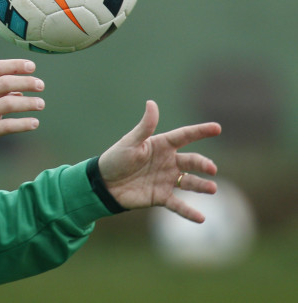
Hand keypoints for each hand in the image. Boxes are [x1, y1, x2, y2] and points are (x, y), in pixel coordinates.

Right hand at [0, 59, 44, 163]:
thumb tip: (23, 87)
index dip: (15, 65)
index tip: (32, 66)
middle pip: (4, 83)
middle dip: (26, 82)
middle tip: (41, 85)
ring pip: (8, 103)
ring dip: (28, 103)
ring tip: (41, 104)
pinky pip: (7, 125)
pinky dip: (23, 123)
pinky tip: (34, 123)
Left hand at [98, 100, 221, 222]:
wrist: (104, 184)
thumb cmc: (116, 159)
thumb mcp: (130, 142)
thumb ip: (145, 127)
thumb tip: (152, 103)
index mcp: (161, 145)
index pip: (184, 136)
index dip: (200, 131)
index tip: (217, 128)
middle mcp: (168, 162)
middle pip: (191, 161)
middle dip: (203, 164)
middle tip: (211, 168)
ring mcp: (166, 180)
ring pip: (189, 182)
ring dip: (201, 186)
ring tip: (212, 188)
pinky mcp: (161, 197)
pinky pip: (178, 205)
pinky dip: (189, 212)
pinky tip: (201, 218)